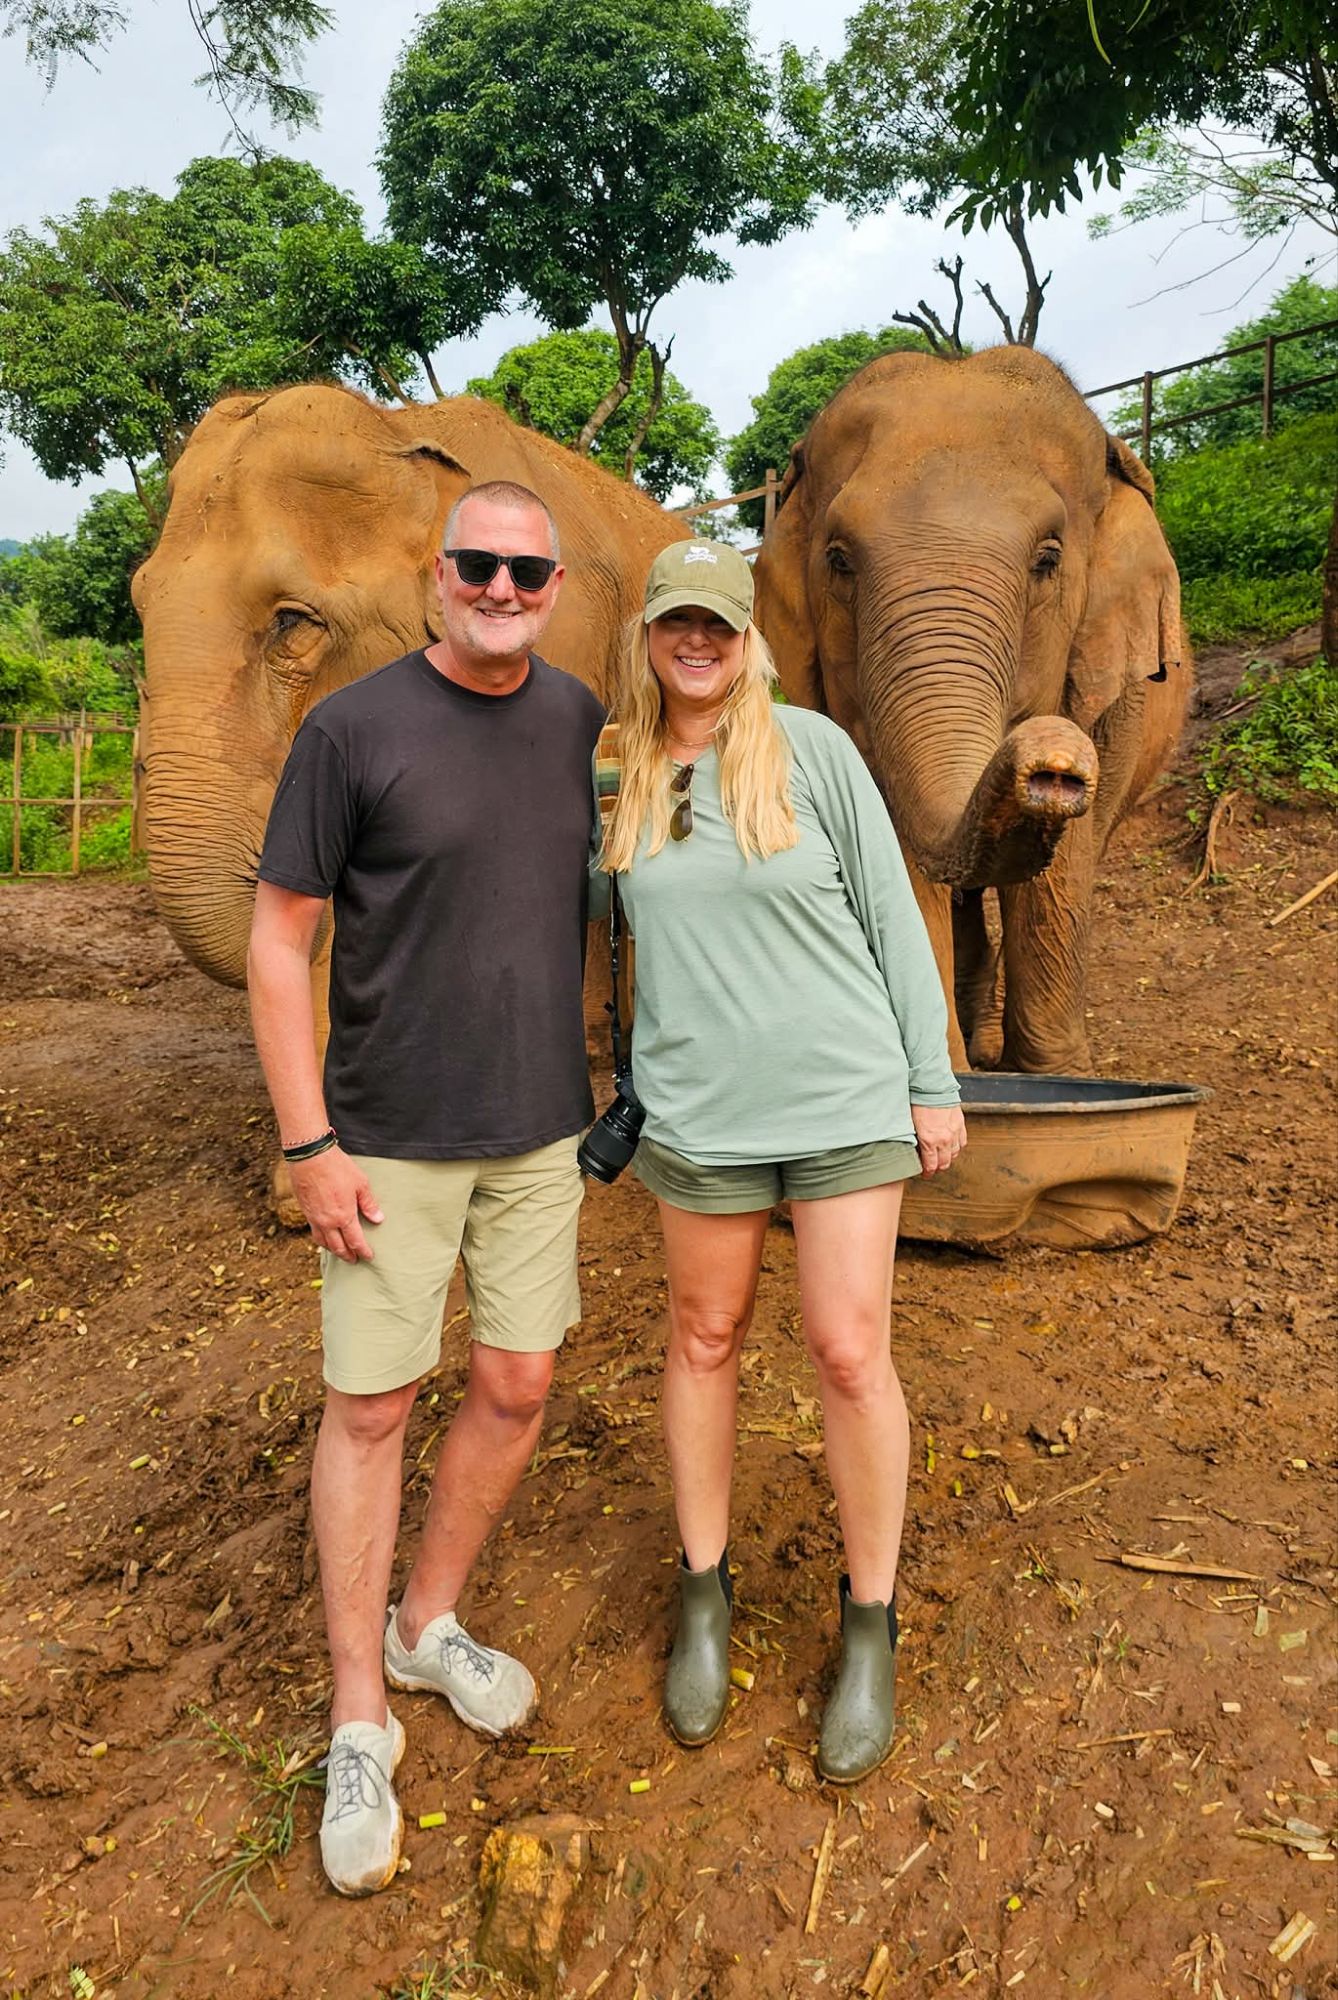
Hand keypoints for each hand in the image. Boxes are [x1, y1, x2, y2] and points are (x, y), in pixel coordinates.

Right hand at [288, 1147, 383, 1261]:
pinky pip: (314, 1232)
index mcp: (344, 1216)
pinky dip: (321, 1239)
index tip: (369, 1256)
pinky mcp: (305, 1211)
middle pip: (338, 1247)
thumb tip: (378, 1219)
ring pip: (323, 1242)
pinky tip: (325, 1236)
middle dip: (347, 1255)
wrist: (310, 1156)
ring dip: (333, 1250)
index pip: (355, 1241)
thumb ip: (369, 1204)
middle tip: (354, 1260)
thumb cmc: (337, 1167)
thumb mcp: (360, 1183)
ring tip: (340, 1252)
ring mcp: (314, 1218)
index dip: (363, 1251)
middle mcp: (327, 1222)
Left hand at [911, 1103, 967, 1175]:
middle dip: (938, 1168)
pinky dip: (957, 1146)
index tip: (925, 1174)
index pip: (931, 1165)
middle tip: (933, 1168)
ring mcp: (954, 1132)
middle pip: (944, 1163)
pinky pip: (962, 1142)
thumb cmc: (919, 1102)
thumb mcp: (911, 1125)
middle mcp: (944, 1139)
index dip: (928, 1173)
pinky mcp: (960, 1125)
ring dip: (948, 1158)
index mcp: (929, 1141)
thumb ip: (916, 1139)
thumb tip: (915, 1148)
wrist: (933, 1087)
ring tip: (942, 1158)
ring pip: (954, 1154)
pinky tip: (952, 1146)